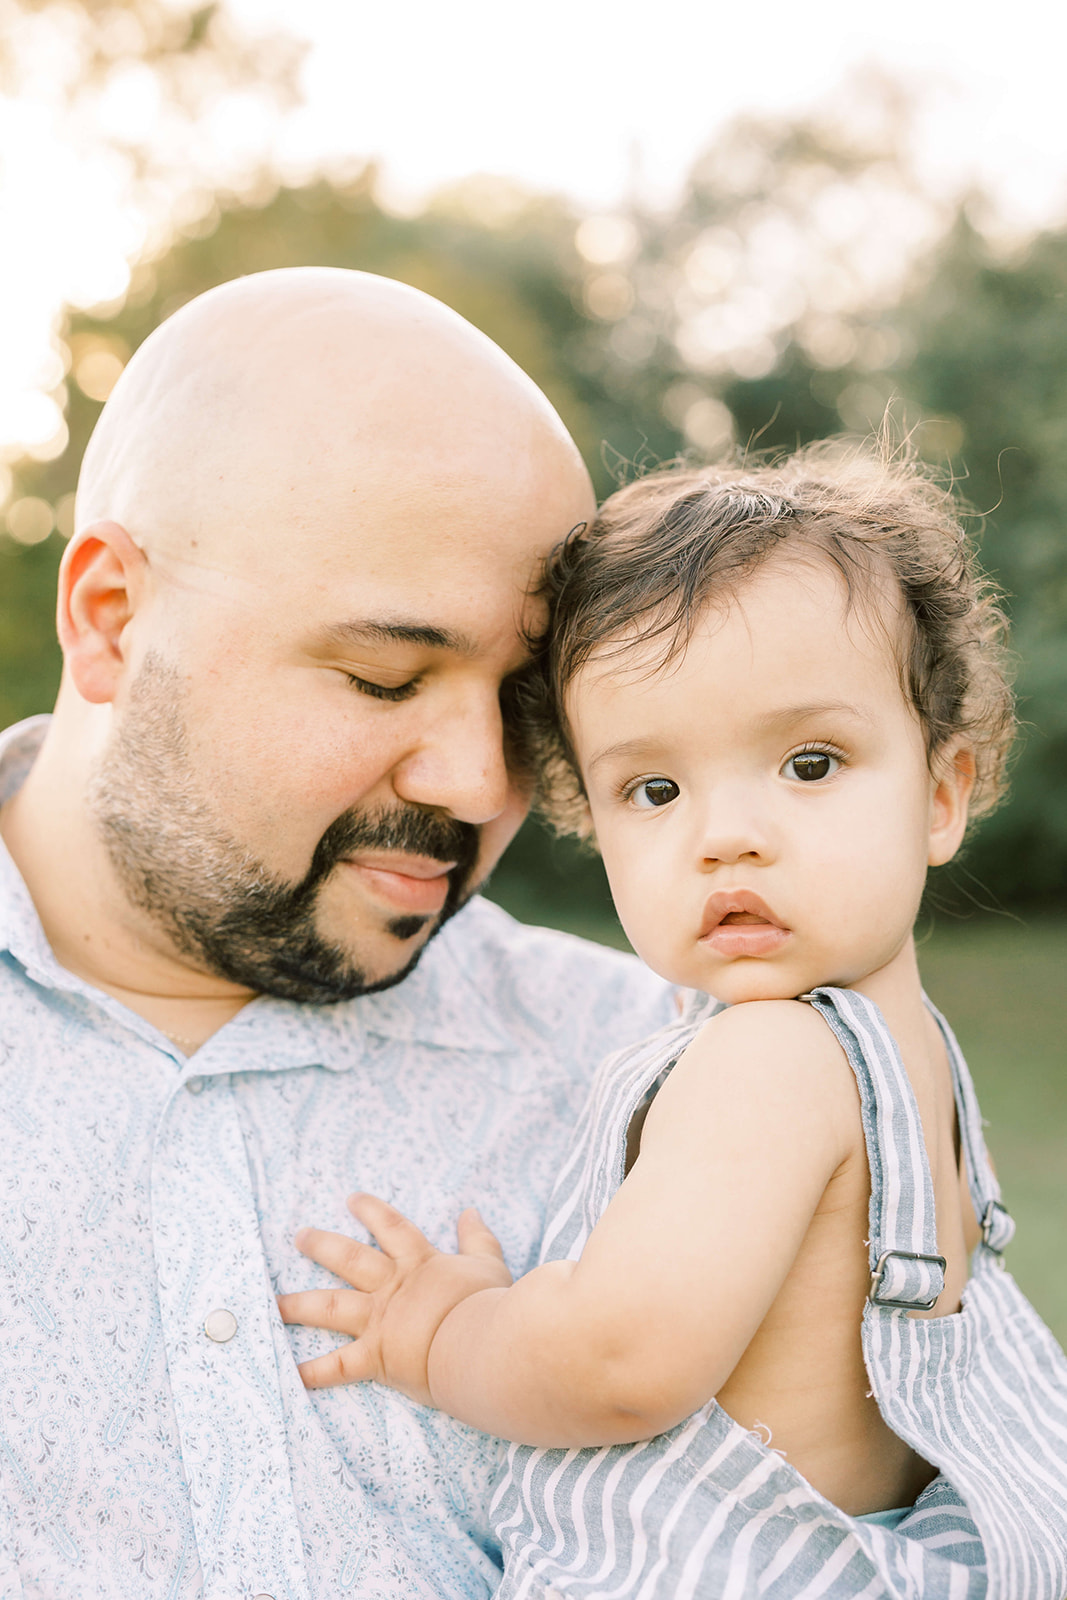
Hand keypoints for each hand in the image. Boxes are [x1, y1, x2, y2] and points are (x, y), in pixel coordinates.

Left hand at [277, 1193, 512, 1402]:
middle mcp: (391, 1287)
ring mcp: (378, 1321)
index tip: (351, 1199)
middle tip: (298, 1237)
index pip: (391, 1227)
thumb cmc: (487, 1303)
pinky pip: (338, 1367)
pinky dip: (313, 1372)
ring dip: (299, 1304)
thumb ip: (478, 1238)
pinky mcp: (375, 1357)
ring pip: (330, 1306)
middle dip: (321, 1246)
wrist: (478, 1343)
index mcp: (419, 1263)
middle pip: (348, 1259)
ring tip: (273, 1302)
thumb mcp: (489, 1263)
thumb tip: (471, 1212)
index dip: (371, 1211)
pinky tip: (291, 1372)